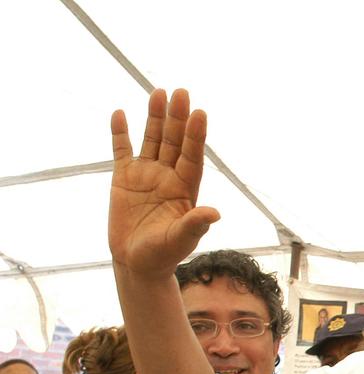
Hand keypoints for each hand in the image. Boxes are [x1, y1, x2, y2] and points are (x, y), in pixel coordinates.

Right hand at [109, 89, 219, 278]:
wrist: (138, 263)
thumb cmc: (164, 255)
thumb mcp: (181, 240)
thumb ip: (195, 225)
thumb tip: (215, 213)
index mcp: (185, 189)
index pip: (192, 157)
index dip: (196, 136)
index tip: (200, 113)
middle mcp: (168, 177)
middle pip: (174, 142)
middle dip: (178, 118)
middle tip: (181, 92)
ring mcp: (146, 175)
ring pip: (152, 140)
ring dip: (155, 118)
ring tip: (158, 92)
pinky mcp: (124, 178)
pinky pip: (122, 150)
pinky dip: (121, 133)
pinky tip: (121, 114)